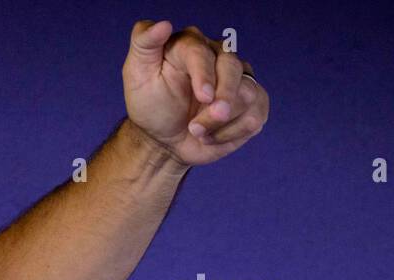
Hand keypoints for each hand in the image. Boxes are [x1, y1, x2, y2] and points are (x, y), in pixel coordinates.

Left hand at [122, 20, 268, 166]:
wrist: (163, 140)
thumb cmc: (151, 106)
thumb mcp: (137, 74)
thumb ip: (143, 43)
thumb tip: (163, 25)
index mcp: (191, 45)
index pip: (203, 52)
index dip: (205, 74)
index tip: (204, 96)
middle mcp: (219, 56)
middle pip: (233, 68)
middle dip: (220, 99)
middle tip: (197, 126)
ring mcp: (240, 78)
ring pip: (247, 94)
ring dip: (219, 123)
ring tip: (195, 130)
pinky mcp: (253, 101)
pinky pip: (256, 116)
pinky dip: (231, 133)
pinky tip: (211, 135)